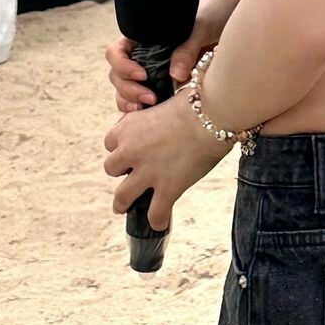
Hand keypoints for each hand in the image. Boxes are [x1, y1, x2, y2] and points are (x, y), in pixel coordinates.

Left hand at [103, 91, 230, 229]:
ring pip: (121, 197)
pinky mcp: (168, 189)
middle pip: (110, 168)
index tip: (132, 147)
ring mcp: (148, 172)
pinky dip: (157, 220)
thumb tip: (164, 116)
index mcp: (130, 126)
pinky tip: (160, 222)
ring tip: (126, 206)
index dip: (121, 145)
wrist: (214, 114)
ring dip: (123, 202)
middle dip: (121, 171)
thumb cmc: (197, 102)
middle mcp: (132, 150)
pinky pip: (155, 214)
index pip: (110, 141)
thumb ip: (157, 114)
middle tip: (134, 171)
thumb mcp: (167, 102)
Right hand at [105, 0, 245, 113]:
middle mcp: (145, 54)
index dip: (122, 66)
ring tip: (145, 109)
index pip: (116, 52)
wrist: (231, 16)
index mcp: (144, 35)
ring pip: (127, 91)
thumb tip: (176, 76)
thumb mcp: (201, 25)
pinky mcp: (168, 85)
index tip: (142, 74)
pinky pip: (146, 100)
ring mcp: (155, 71)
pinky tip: (149, 116)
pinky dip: (143, 110)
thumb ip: (187, 49)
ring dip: (130, 103)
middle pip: (118, 76)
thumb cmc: (213, 12)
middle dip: (127, 90)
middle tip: (150, 99)